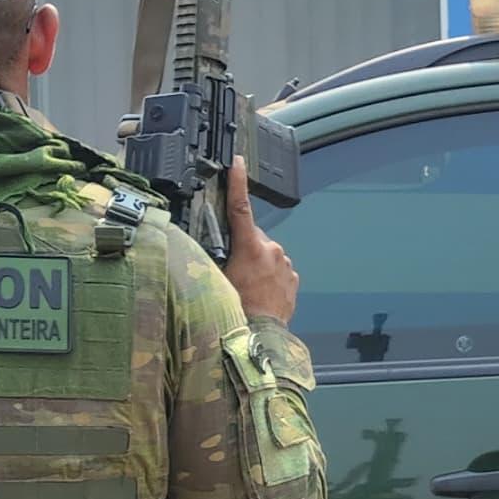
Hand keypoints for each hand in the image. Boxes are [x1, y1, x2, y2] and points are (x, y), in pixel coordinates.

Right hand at [224, 158, 297, 326]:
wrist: (262, 336)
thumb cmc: (237, 310)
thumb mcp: (216, 278)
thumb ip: (215, 255)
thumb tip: (204, 243)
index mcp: (251, 247)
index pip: (241, 207)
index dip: (237, 182)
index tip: (237, 162)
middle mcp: (273, 251)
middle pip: (252, 236)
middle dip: (243, 246)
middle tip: (233, 269)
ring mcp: (286, 264)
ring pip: (266, 253)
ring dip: (257, 263)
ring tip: (247, 286)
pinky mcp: (293, 277)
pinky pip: (277, 268)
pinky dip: (268, 275)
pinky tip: (260, 291)